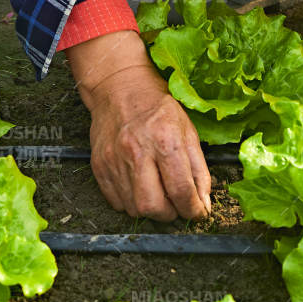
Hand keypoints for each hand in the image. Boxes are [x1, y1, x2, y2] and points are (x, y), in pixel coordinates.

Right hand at [67, 30, 211, 221]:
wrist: (120, 87)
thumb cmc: (158, 107)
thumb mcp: (188, 131)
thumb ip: (198, 170)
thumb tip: (203, 204)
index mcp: (165, 140)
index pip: (181, 191)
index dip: (194, 210)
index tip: (198, 212)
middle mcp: (137, 152)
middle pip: (154, 207)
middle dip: (171, 214)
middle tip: (176, 205)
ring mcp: (114, 160)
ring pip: (134, 209)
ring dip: (151, 210)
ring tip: (158, 193)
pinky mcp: (99, 166)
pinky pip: (116, 202)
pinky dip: (131, 203)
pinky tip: (140, 187)